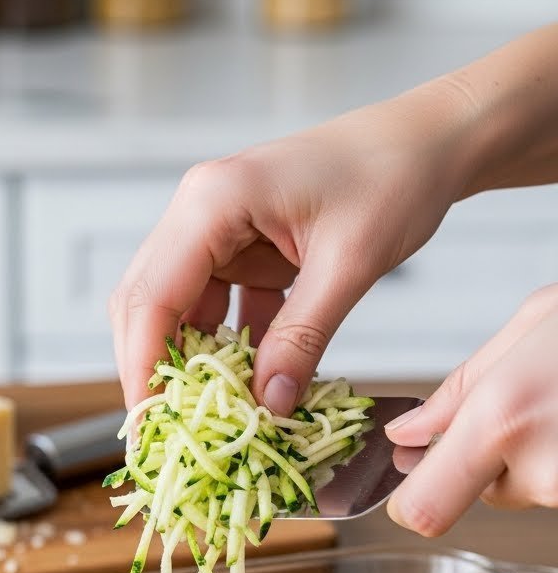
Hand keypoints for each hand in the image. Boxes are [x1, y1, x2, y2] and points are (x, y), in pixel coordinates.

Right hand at [110, 81, 475, 411]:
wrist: (429, 140)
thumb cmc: (395, 177)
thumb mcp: (350, 266)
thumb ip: (304, 337)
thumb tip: (269, 405)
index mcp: (213, 202)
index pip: (151, 297)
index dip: (144, 366)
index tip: (150, 423)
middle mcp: (201, 211)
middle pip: (147, 303)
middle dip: (154, 368)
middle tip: (166, 432)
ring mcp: (219, 229)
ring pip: (179, 309)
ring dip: (192, 361)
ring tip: (207, 417)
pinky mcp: (243, 247)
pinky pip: (218, 307)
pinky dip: (228, 348)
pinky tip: (247, 385)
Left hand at [385, 285, 557, 533]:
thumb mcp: (534, 323)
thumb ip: (460, 388)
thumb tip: (408, 435)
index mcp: (503, 417)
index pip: (424, 510)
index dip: (413, 502)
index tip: (418, 480)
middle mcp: (539, 466)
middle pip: (480, 495)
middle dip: (490, 462)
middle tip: (532, 406)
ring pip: (528, 490)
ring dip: (538, 455)